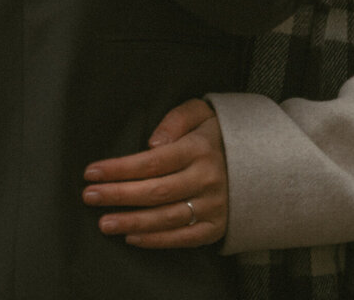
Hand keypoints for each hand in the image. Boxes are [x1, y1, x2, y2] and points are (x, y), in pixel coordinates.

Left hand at [82, 98, 227, 248]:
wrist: (264, 163)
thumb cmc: (220, 134)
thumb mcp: (202, 112)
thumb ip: (176, 119)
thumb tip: (151, 143)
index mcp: (199, 149)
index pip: (152, 162)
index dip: (119, 168)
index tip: (92, 172)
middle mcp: (206, 179)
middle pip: (154, 192)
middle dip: (117, 195)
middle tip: (89, 196)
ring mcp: (212, 206)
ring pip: (164, 218)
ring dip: (130, 222)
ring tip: (103, 223)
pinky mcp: (215, 227)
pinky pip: (182, 238)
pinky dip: (155, 240)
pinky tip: (132, 237)